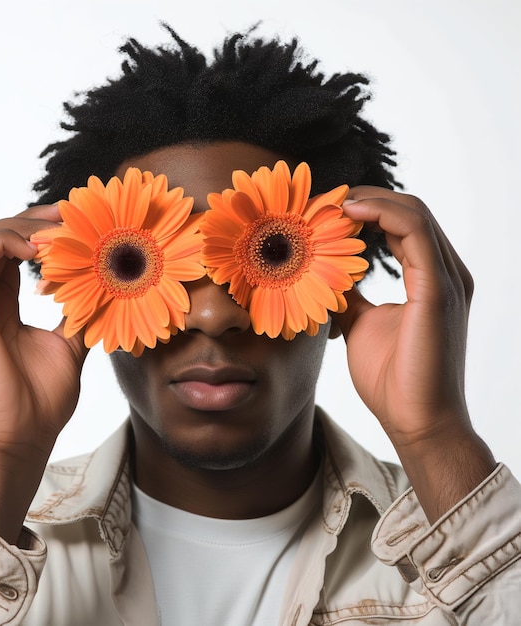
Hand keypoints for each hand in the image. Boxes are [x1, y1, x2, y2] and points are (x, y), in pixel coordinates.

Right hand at [0, 204, 88, 541]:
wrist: (21, 437)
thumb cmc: (42, 401)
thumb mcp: (70, 346)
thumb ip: (79, 315)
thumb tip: (104, 290)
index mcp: (3, 308)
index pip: (15, 254)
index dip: (43, 233)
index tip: (77, 224)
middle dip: (34, 222)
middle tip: (70, 215)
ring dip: (22, 228)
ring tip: (58, 233)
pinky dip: (7, 240)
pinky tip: (41, 250)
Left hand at [335, 186, 494, 520]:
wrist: (416, 421)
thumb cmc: (393, 378)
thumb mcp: (361, 324)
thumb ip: (351, 296)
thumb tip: (327, 277)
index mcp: (430, 278)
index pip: (401, 225)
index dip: (365, 210)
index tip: (324, 211)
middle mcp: (444, 272)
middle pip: (408, 211)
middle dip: (364, 199)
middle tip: (322, 202)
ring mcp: (446, 278)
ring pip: (413, 213)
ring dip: (369, 200)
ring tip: (330, 203)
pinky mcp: (439, 289)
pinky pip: (414, 232)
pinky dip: (381, 214)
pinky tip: (348, 214)